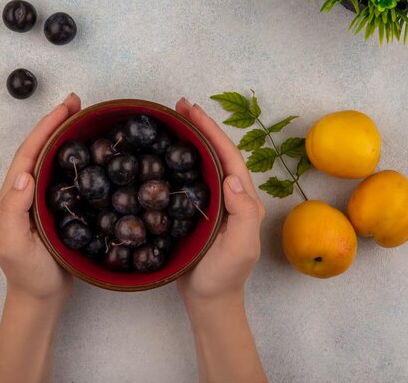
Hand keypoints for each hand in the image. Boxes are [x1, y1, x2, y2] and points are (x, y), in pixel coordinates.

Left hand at [0, 93, 81, 304]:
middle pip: (38, 150)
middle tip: (77, 103)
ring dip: (64, 137)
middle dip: (55, 124)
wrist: (40, 298)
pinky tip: (89, 153)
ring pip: (51, 160)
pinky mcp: (54, 208)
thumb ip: (12, 211)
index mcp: (10, 197)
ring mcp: (39, 200)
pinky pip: (63, 177)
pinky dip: (74, 158)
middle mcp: (23, 193)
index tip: (65, 108)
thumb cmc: (27, 274)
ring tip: (83, 118)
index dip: (45, 128)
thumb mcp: (13, 245)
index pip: (27, 155)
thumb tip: (23, 176)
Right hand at [175, 98, 265, 303]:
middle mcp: (228, 196)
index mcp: (242, 199)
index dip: (212, 131)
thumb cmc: (225, 276)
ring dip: (189, 140)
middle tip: (178, 106)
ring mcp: (212, 203)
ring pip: (201, 164)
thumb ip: (243, 213)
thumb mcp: (241, 247)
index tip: (193, 111)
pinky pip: (188, 180)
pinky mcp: (195, 212)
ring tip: (170, 122)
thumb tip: (232, 177)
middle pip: (215, 153)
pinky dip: (178, 162)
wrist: (209, 300)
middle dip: (200, 127)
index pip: (228, 157)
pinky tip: (163, 156)